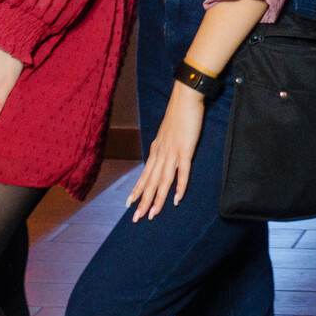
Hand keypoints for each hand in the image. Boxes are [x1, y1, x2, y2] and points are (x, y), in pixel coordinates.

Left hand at [128, 84, 206, 220]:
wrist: (186, 97)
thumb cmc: (179, 113)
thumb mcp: (168, 132)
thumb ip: (165, 144)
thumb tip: (163, 154)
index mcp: (156, 149)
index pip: (144, 174)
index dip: (137, 190)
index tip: (129, 204)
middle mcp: (161, 153)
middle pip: (150, 182)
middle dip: (143, 201)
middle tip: (135, 218)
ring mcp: (172, 152)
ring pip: (163, 181)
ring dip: (157, 199)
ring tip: (152, 215)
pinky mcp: (185, 149)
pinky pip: (182, 171)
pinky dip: (179, 186)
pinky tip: (177, 199)